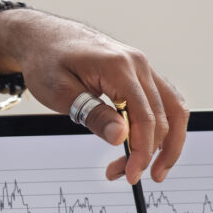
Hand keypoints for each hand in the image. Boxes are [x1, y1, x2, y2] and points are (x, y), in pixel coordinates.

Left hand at [0, 9, 188, 183]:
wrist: (42, 38)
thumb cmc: (46, 60)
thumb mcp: (60, 92)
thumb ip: (93, 114)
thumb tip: (121, 138)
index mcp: (119, 66)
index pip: (144, 117)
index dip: (141, 151)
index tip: (131, 174)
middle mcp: (138, 64)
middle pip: (162, 117)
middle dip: (148, 153)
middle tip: (127, 175)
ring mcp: (141, 67)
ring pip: (171, 109)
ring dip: (165, 142)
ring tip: (151, 168)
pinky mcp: (138, 74)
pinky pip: (162, 102)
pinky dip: (160, 126)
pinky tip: (148, 146)